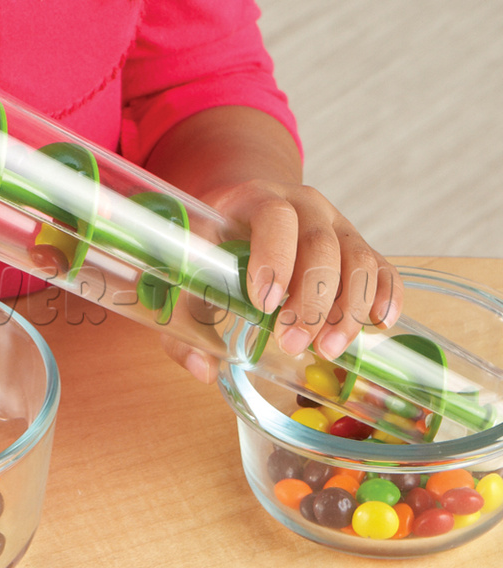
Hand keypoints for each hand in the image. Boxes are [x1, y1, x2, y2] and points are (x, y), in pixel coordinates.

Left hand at [143, 108, 403, 384]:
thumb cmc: (212, 241)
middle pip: (322, 244)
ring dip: (348, 308)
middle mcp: (304, 205)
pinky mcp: (356, 246)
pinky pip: (382, 266)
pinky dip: (387, 295)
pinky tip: (377, 325)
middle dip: (311, 300)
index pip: (274, 216)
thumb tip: (202, 369)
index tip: (263, 303)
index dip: (274, 258)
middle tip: (291, 343)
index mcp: (255, 199)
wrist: (243, 205)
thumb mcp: (184, 267)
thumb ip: (180, 316)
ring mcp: (336, 223)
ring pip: (358, 258)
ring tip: (328, 349)